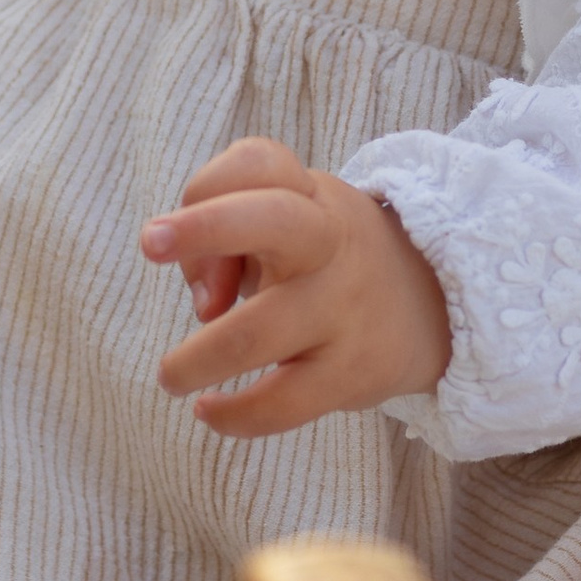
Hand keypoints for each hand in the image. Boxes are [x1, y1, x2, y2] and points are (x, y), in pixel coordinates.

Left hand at [142, 137, 452, 435]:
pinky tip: (209, 410)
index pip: (258, 164)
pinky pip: (283, 403)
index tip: (160, 238)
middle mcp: (330, 243)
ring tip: (171, 376)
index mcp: (310, 199)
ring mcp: (342, 308)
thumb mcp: (287, 226)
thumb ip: (226, 243)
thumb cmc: (325, 259)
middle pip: (271, 218)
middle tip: (148, 244)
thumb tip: (206, 307)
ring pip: (256, 333)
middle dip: (203, 229)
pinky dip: (233, 415)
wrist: (431, 307)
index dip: (203, 194)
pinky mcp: (351, 372)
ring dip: (195, 359)